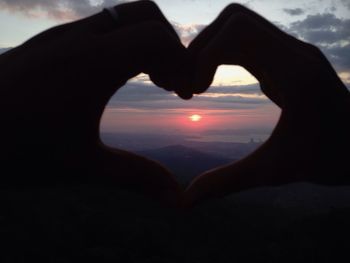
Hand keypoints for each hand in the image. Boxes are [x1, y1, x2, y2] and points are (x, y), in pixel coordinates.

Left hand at [0, 0, 188, 205]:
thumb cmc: (15, 150)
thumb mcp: (82, 166)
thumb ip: (136, 177)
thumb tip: (176, 199)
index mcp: (91, 64)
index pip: (156, 37)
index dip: (182, 62)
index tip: (184, 94)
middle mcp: (79, 39)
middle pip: (146, 15)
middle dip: (170, 46)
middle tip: (171, 83)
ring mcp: (63, 35)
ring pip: (123, 16)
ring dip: (146, 42)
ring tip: (150, 79)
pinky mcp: (53, 40)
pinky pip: (102, 27)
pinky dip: (124, 43)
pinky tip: (117, 77)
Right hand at [185, 4, 349, 206]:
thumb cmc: (330, 159)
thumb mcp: (274, 172)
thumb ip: (227, 183)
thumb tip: (186, 201)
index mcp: (294, 73)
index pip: (236, 33)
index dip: (202, 57)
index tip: (193, 93)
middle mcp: (294, 52)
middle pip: (233, 19)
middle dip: (201, 48)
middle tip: (190, 86)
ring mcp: (292, 51)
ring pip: (239, 24)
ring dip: (210, 48)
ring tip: (198, 83)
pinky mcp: (287, 57)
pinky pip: (247, 39)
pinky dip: (222, 54)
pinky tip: (214, 82)